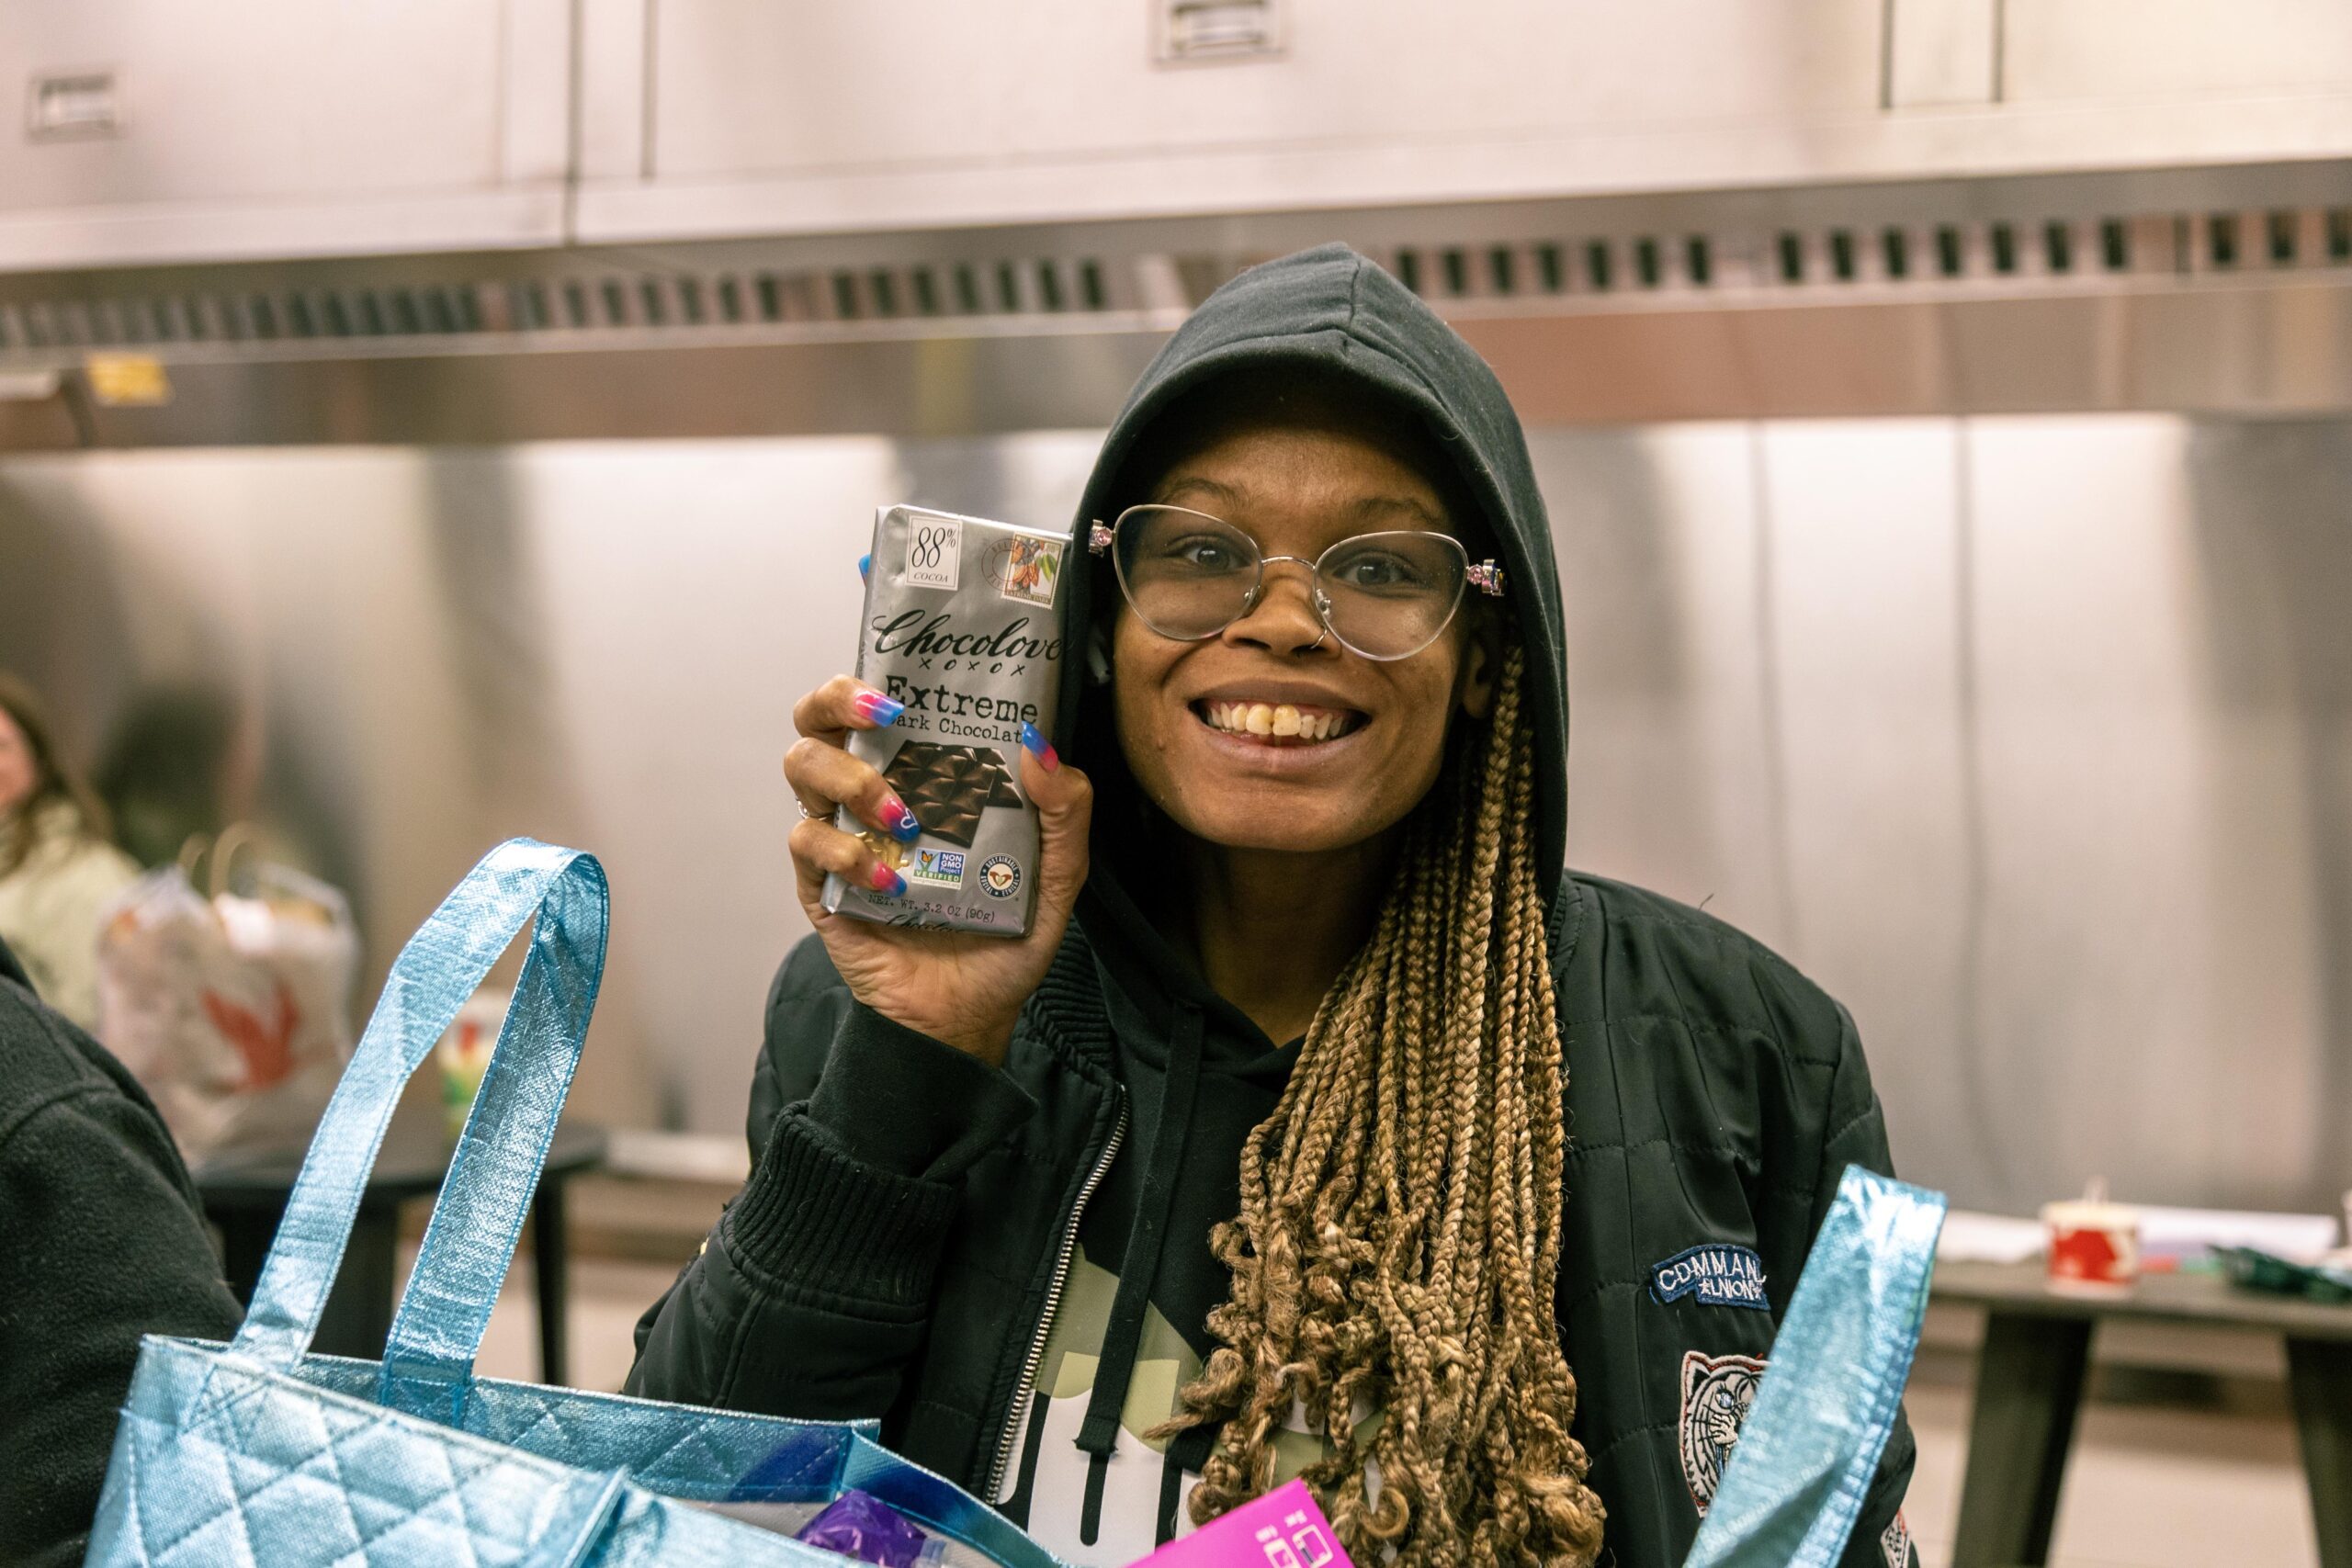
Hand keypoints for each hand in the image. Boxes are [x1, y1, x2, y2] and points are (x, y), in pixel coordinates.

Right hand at [785, 675, 1092, 1066]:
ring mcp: (841, 835)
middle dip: (837, 699)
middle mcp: (873, 793)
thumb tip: (1039, 747)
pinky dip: (844, 851)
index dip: (877, 673)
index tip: (906, 679)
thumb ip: (1063, 812)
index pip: (883, 705)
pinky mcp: (818, 884)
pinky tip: (889, 880)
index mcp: (925, 776)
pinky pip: (805, 840)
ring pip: (802, 766)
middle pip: (818, 718)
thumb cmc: (1006, 938)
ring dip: (852, 779)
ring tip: (903, 818)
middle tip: (885, 716)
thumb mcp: (1057, 875)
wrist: (966, 1018)